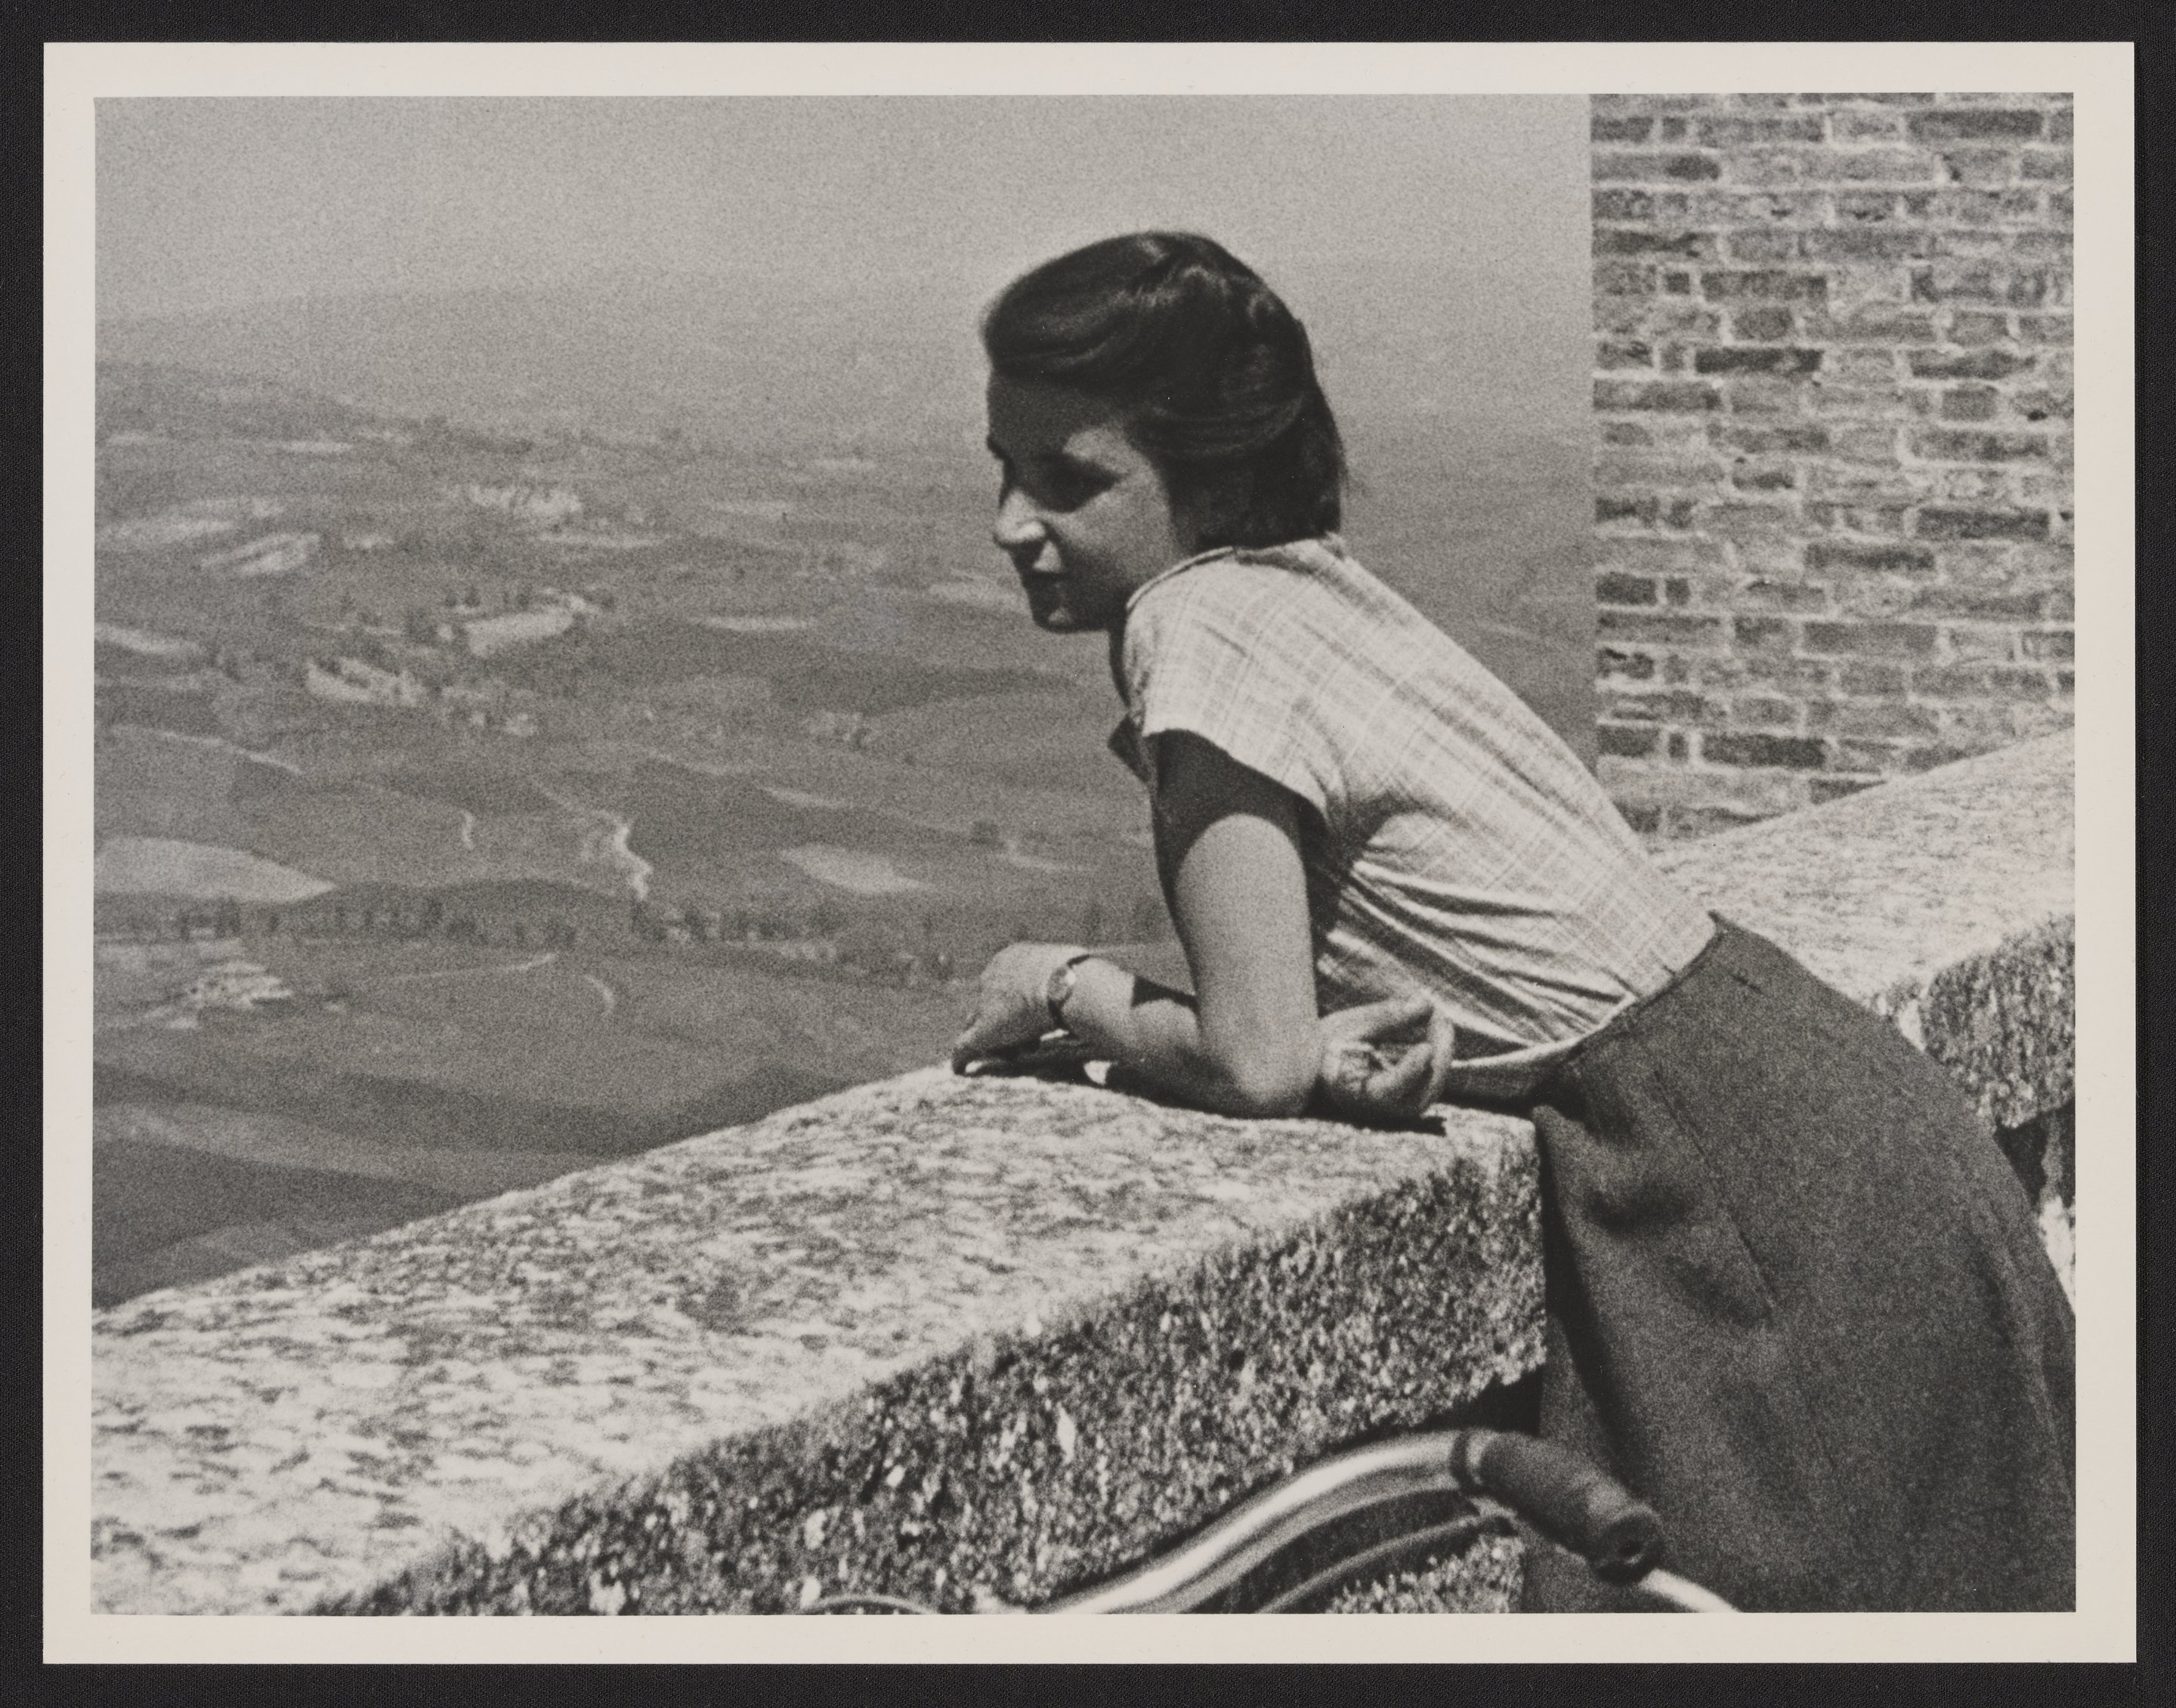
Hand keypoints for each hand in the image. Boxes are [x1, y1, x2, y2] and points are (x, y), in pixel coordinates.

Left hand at [952, 942, 1086, 1069]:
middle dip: (1005, 1021)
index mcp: (1011, 958)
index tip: (1036, 1017)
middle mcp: (991, 977)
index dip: (1018, 1003)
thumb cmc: (1080, 975)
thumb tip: (1095, 981)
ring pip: (978, 1024)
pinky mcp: (983, 1031)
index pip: (1005, 983)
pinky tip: (960, 1070)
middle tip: (1028, 1038)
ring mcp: (984, 1004)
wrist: (1069, 986)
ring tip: (1015, 1055)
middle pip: (988, 1003)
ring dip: (995, 1041)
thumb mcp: (1072, 967)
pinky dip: (961, 1059)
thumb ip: (1069, 977)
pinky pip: (963, 1047)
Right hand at [1316, 994, 1455, 1124]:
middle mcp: (1385, 1108)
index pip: (1391, 1088)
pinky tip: (1438, 1026)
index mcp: (1360, 1094)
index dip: (1410, 1069)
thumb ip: (1385, 1017)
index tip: (1425, 1047)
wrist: (1325, 1068)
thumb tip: (1424, 1004)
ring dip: (1441, 1048)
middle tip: (1439, 1016)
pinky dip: (1439, 1051)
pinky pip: (1434, 1076)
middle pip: (1422, 1088)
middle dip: (1436, 1051)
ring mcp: (1402, 1105)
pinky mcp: (1414, 1096)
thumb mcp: (1349, 1027)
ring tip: (1438, 1017)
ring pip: (1434, 1082)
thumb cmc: (1332, 1046)